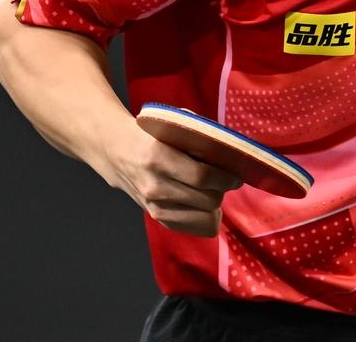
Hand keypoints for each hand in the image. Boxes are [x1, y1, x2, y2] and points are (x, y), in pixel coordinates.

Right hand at [95, 118, 242, 236]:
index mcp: (158, 157)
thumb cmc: (153, 135)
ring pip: (202, 217)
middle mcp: (154, 186)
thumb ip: (201, 138)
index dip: (225, 178)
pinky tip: (206, 206)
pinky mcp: (155, 217)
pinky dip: (205, 218)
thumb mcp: (174, 127)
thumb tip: (233, 154)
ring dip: (215, 205)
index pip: (201, 176)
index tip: (238, 176)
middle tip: (226, 180)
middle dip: (222, 190)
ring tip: (214, 191)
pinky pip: (192, 227)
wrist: (117, 151)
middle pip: (206, 199)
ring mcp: (153, 206)